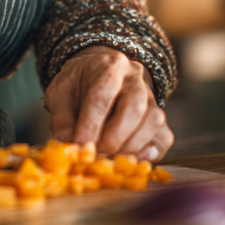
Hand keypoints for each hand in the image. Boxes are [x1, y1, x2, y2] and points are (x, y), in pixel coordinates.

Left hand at [43, 46, 172, 161]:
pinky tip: (130, 159)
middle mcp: (136, 77)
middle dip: (113, 138)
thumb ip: (62, 119)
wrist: (98, 72)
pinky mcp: (161, 116)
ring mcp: (152, 95)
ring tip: (109, 157)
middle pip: (135, 108)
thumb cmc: (79, 84)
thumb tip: (70, 147)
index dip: (91, 124)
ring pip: (153, 121)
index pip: (102, 96)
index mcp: (109, 65)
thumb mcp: (60, 92)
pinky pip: (164, 137)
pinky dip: (149, 153)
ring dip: (130, 147)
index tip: (80, 145)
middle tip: (96, 154)